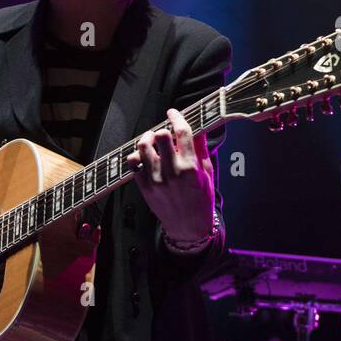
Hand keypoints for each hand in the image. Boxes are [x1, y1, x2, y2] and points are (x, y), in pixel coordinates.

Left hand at [125, 109, 214, 243]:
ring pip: (143, 148)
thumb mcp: (207, 173)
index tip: (173, 113)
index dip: (177, 118)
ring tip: (152, 141)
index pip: (182, 132)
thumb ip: (200, 150)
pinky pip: (133, 164)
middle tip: (163, 131)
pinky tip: (144, 156)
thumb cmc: (201, 200)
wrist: (189, 227)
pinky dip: (137, 156)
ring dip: (147, 139)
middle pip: (160, 136)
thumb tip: (198, 129)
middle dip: (162, 129)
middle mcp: (172, 172)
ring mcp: (156, 180)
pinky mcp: (145, 187)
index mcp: (191, 167)